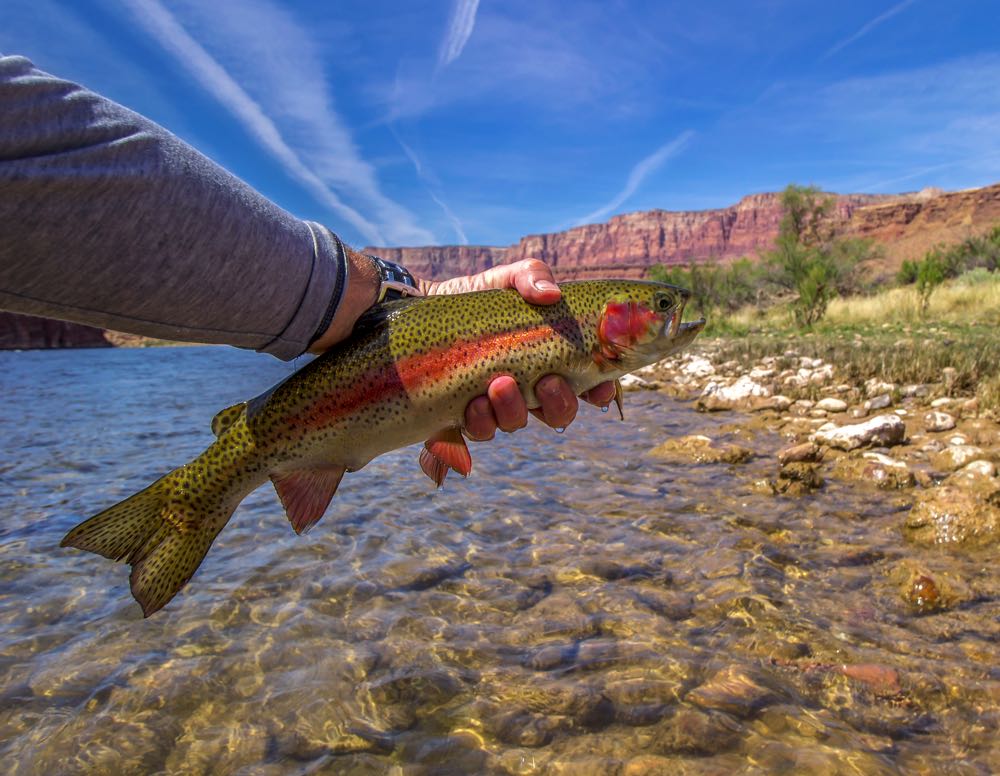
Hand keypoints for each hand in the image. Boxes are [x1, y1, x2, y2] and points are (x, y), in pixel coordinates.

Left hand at [421, 259, 615, 439]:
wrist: (418, 310)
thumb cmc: (472, 299)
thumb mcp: (504, 279)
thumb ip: (531, 276)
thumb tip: (551, 294)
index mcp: (548, 361)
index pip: (586, 385)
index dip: (599, 392)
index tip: (600, 388)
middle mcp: (527, 390)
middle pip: (559, 414)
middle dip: (559, 404)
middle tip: (547, 381)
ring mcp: (496, 406)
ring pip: (517, 423)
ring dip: (514, 410)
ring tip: (500, 383)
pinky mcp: (462, 416)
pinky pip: (478, 432)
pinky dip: (480, 422)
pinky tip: (472, 403)